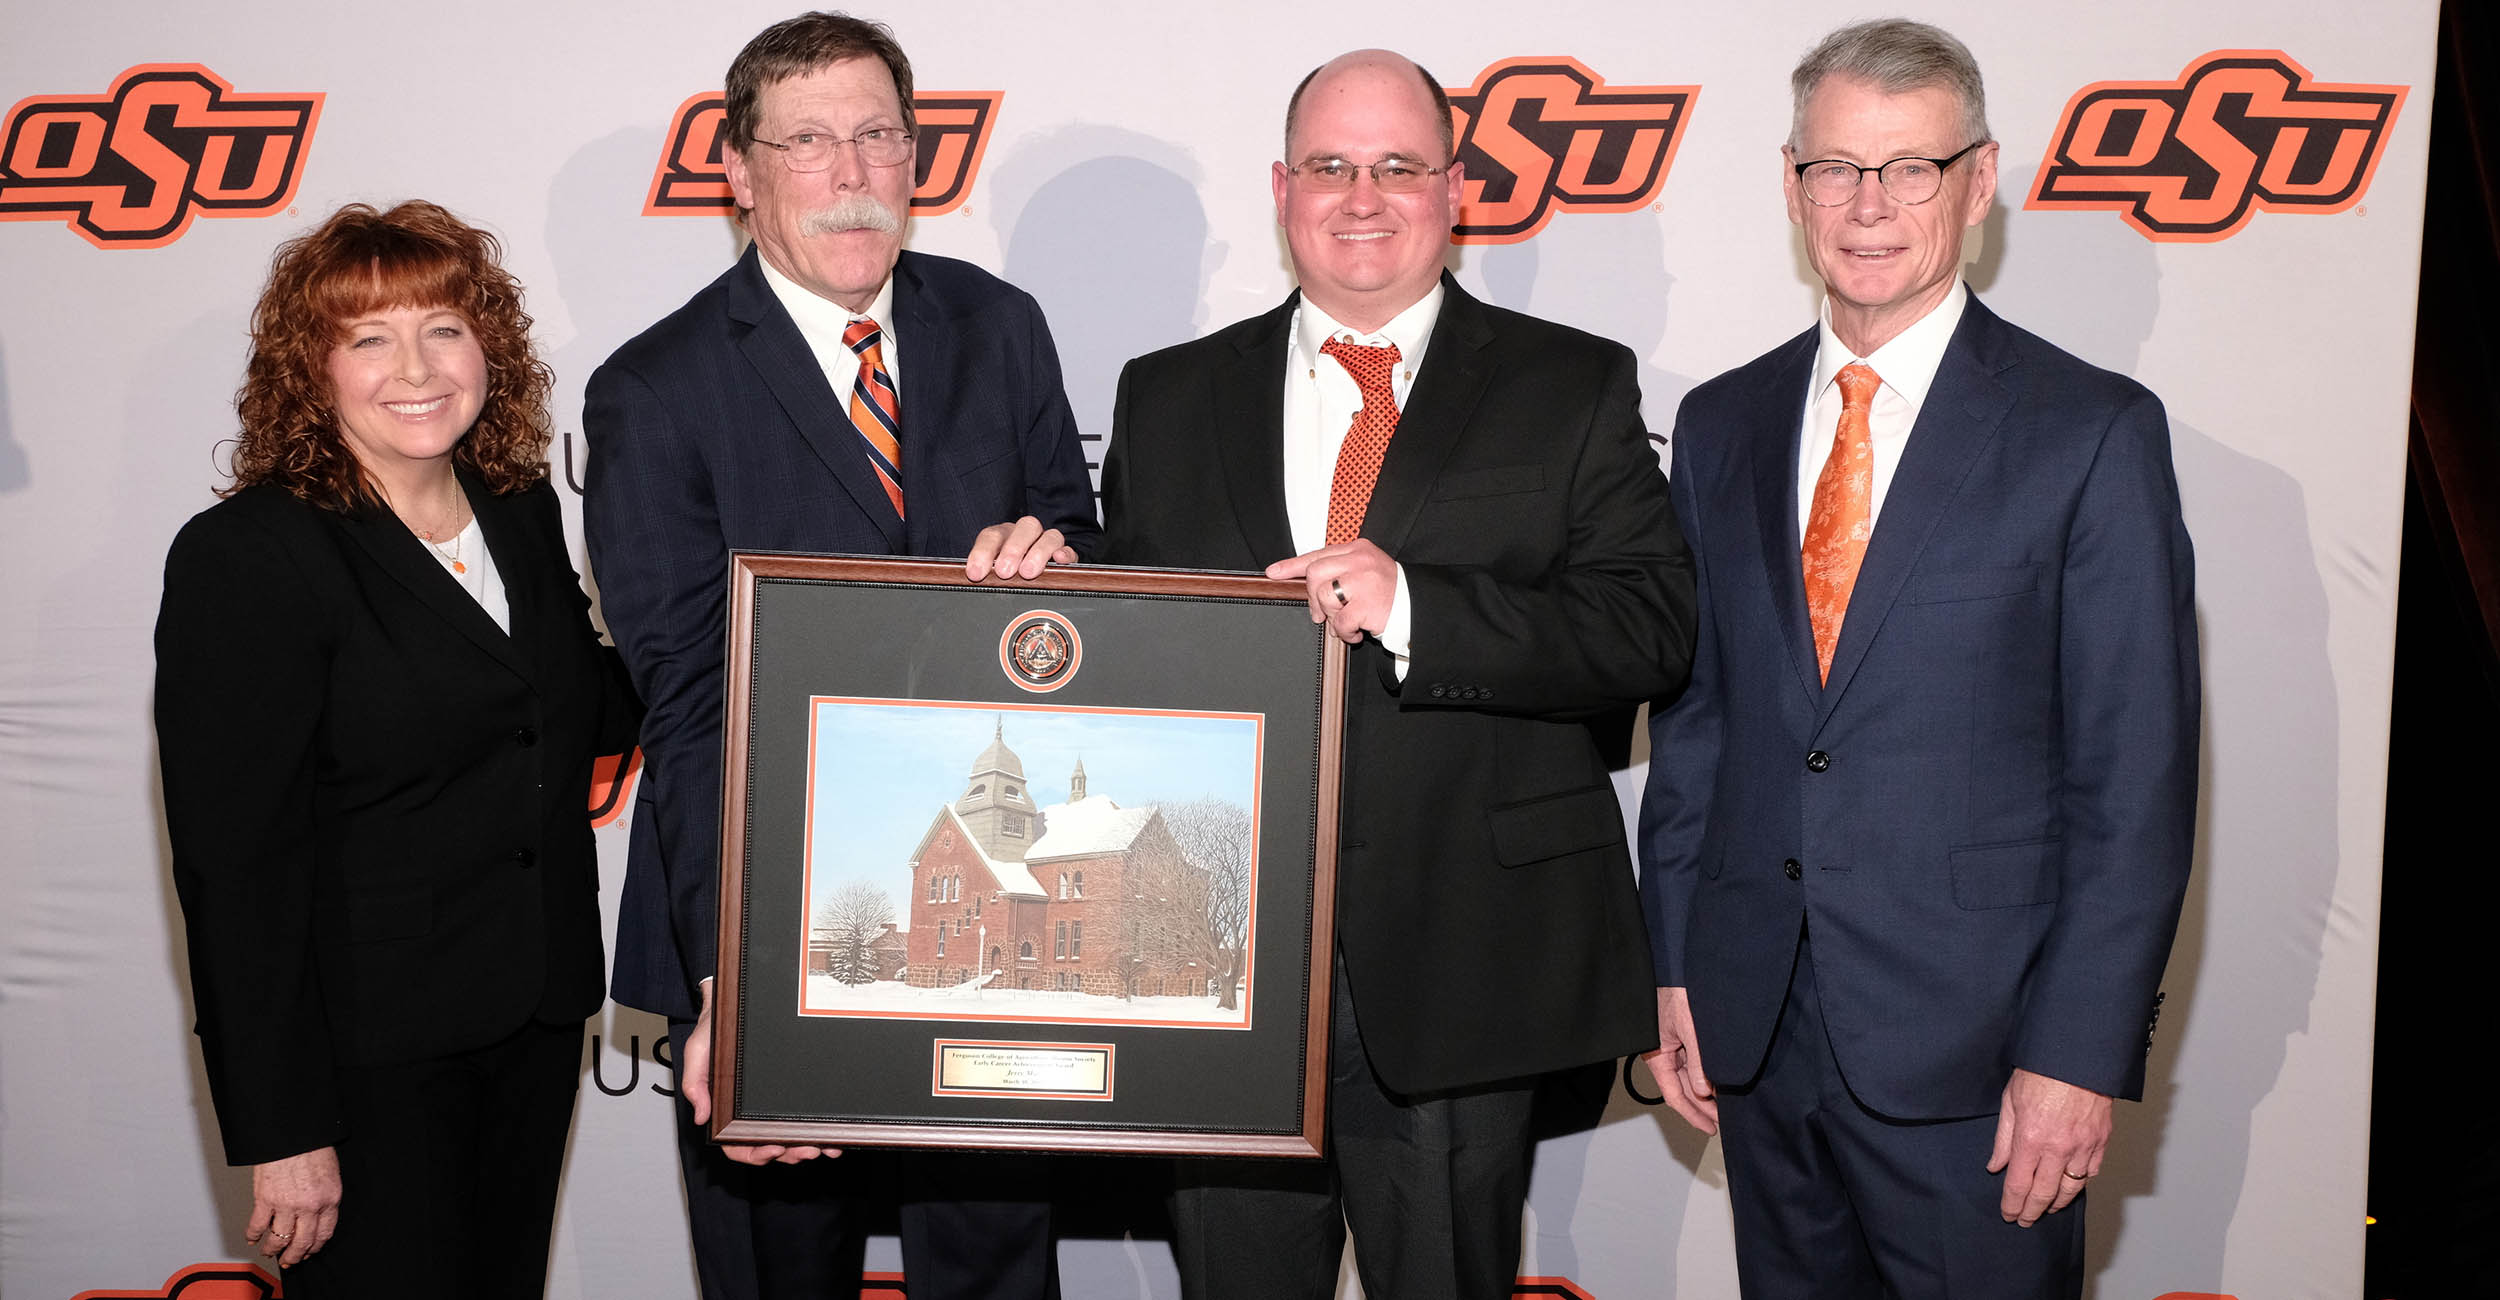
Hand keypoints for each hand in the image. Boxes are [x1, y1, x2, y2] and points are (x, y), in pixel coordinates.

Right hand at [246, 1146, 339, 1267]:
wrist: (293, 1131)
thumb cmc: (312, 1146)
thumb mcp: (330, 1173)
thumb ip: (324, 1195)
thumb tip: (316, 1213)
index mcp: (330, 1198)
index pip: (324, 1233)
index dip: (315, 1247)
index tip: (309, 1252)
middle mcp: (310, 1205)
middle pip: (302, 1242)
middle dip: (295, 1256)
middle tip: (290, 1261)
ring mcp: (287, 1204)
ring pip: (279, 1238)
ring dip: (273, 1249)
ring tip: (270, 1252)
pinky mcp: (266, 1199)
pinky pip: (258, 1225)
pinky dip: (253, 1235)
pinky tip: (252, 1238)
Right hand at [685, 980, 837, 1165]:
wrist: (731, 1008)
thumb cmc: (711, 1032)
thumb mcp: (697, 1054)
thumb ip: (695, 1085)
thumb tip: (701, 1116)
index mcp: (725, 1110)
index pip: (736, 1146)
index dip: (754, 1154)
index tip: (772, 1150)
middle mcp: (747, 1113)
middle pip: (768, 1148)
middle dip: (789, 1153)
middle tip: (807, 1149)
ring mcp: (768, 1106)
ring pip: (787, 1139)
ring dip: (806, 1147)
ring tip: (824, 1147)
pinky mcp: (786, 1094)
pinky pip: (800, 1119)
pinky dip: (815, 1131)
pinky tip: (830, 1135)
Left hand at [965, 516, 1076, 580]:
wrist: (1033, 583)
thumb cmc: (1007, 577)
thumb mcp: (991, 575)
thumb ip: (983, 574)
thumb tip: (973, 579)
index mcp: (1004, 536)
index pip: (993, 535)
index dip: (983, 552)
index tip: (976, 573)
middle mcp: (1026, 535)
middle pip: (1026, 526)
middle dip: (1014, 549)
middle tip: (1004, 572)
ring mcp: (1048, 544)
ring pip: (1050, 535)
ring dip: (1038, 553)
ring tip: (1027, 572)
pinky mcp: (1066, 557)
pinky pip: (1069, 550)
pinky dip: (1065, 554)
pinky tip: (1058, 560)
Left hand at [1265, 540, 1395, 644]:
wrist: (1417, 606)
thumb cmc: (1389, 591)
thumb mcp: (1365, 569)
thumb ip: (1340, 570)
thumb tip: (1309, 583)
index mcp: (1357, 549)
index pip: (1317, 554)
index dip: (1292, 565)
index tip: (1275, 572)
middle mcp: (1359, 560)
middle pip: (1314, 574)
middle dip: (1313, 598)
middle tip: (1320, 613)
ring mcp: (1363, 581)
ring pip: (1324, 597)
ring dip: (1330, 616)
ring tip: (1345, 622)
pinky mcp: (1366, 603)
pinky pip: (1339, 621)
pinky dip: (1344, 632)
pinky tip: (1355, 632)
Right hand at [1641, 986, 1717, 1133]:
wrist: (1677, 967)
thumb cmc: (1677, 991)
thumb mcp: (1690, 1028)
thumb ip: (1697, 1061)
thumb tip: (1703, 1092)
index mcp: (1657, 1055)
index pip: (1674, 1095)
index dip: (1692, 1114)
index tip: (1710, 1127)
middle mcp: (1663, 1054)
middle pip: (1681, 1090)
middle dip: (1701, 1108)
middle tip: (1721, 1123)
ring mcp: (1672, 1047)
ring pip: (1688, 1079)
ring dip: (1704, 1095)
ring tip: (1723, 1109)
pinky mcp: (1682, 1039)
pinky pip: (1692, 1065)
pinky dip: (1704, 1078)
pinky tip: (1717, 1086)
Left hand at [1986, 1067, 2112, 1224]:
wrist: (2078, 1056)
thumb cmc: (2041, 1072)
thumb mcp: (2010, 1101)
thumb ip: (2003, 1139)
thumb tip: (1995, 1166)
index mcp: (2031, 1138)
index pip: (2019, 1184)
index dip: (2012, 1204)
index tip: (2008, 1213)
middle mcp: (2059, 1148)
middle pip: (2044, 1194)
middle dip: (2032, 1212)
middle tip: (2024, 1220)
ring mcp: (2083, 1147)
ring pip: (2071, 1189)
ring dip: (2056, 1203)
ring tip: (2046, 1209)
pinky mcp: (2101, 1141)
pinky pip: (2091, 1173)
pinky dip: (2080, 1184)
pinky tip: (2070, 1188)